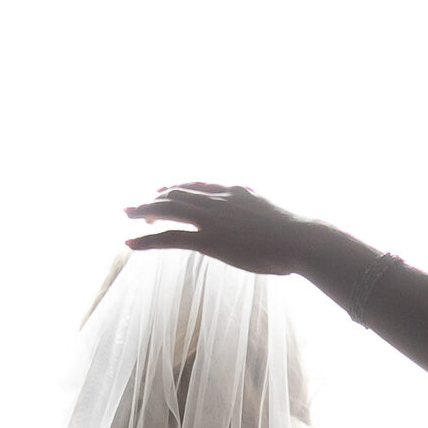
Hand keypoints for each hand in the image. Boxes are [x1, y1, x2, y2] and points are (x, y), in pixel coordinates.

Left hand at [122, 183, 321, 275]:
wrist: (301, 238)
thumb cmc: (299, 237)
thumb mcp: (279, 220)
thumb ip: (264, 219)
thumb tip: (272, 230)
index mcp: (237, 192)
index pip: (201, 186)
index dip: (180, 188)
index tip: (165, 190)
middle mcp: (220, 199)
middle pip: (179, 192)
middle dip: (155, 197)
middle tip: (137, 204)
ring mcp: (212, 218)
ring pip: (168, 209)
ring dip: (144, 211)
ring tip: (126, 214)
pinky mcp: (208, 240)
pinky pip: (169, 237)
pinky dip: (146, 239)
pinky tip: (129, 242)